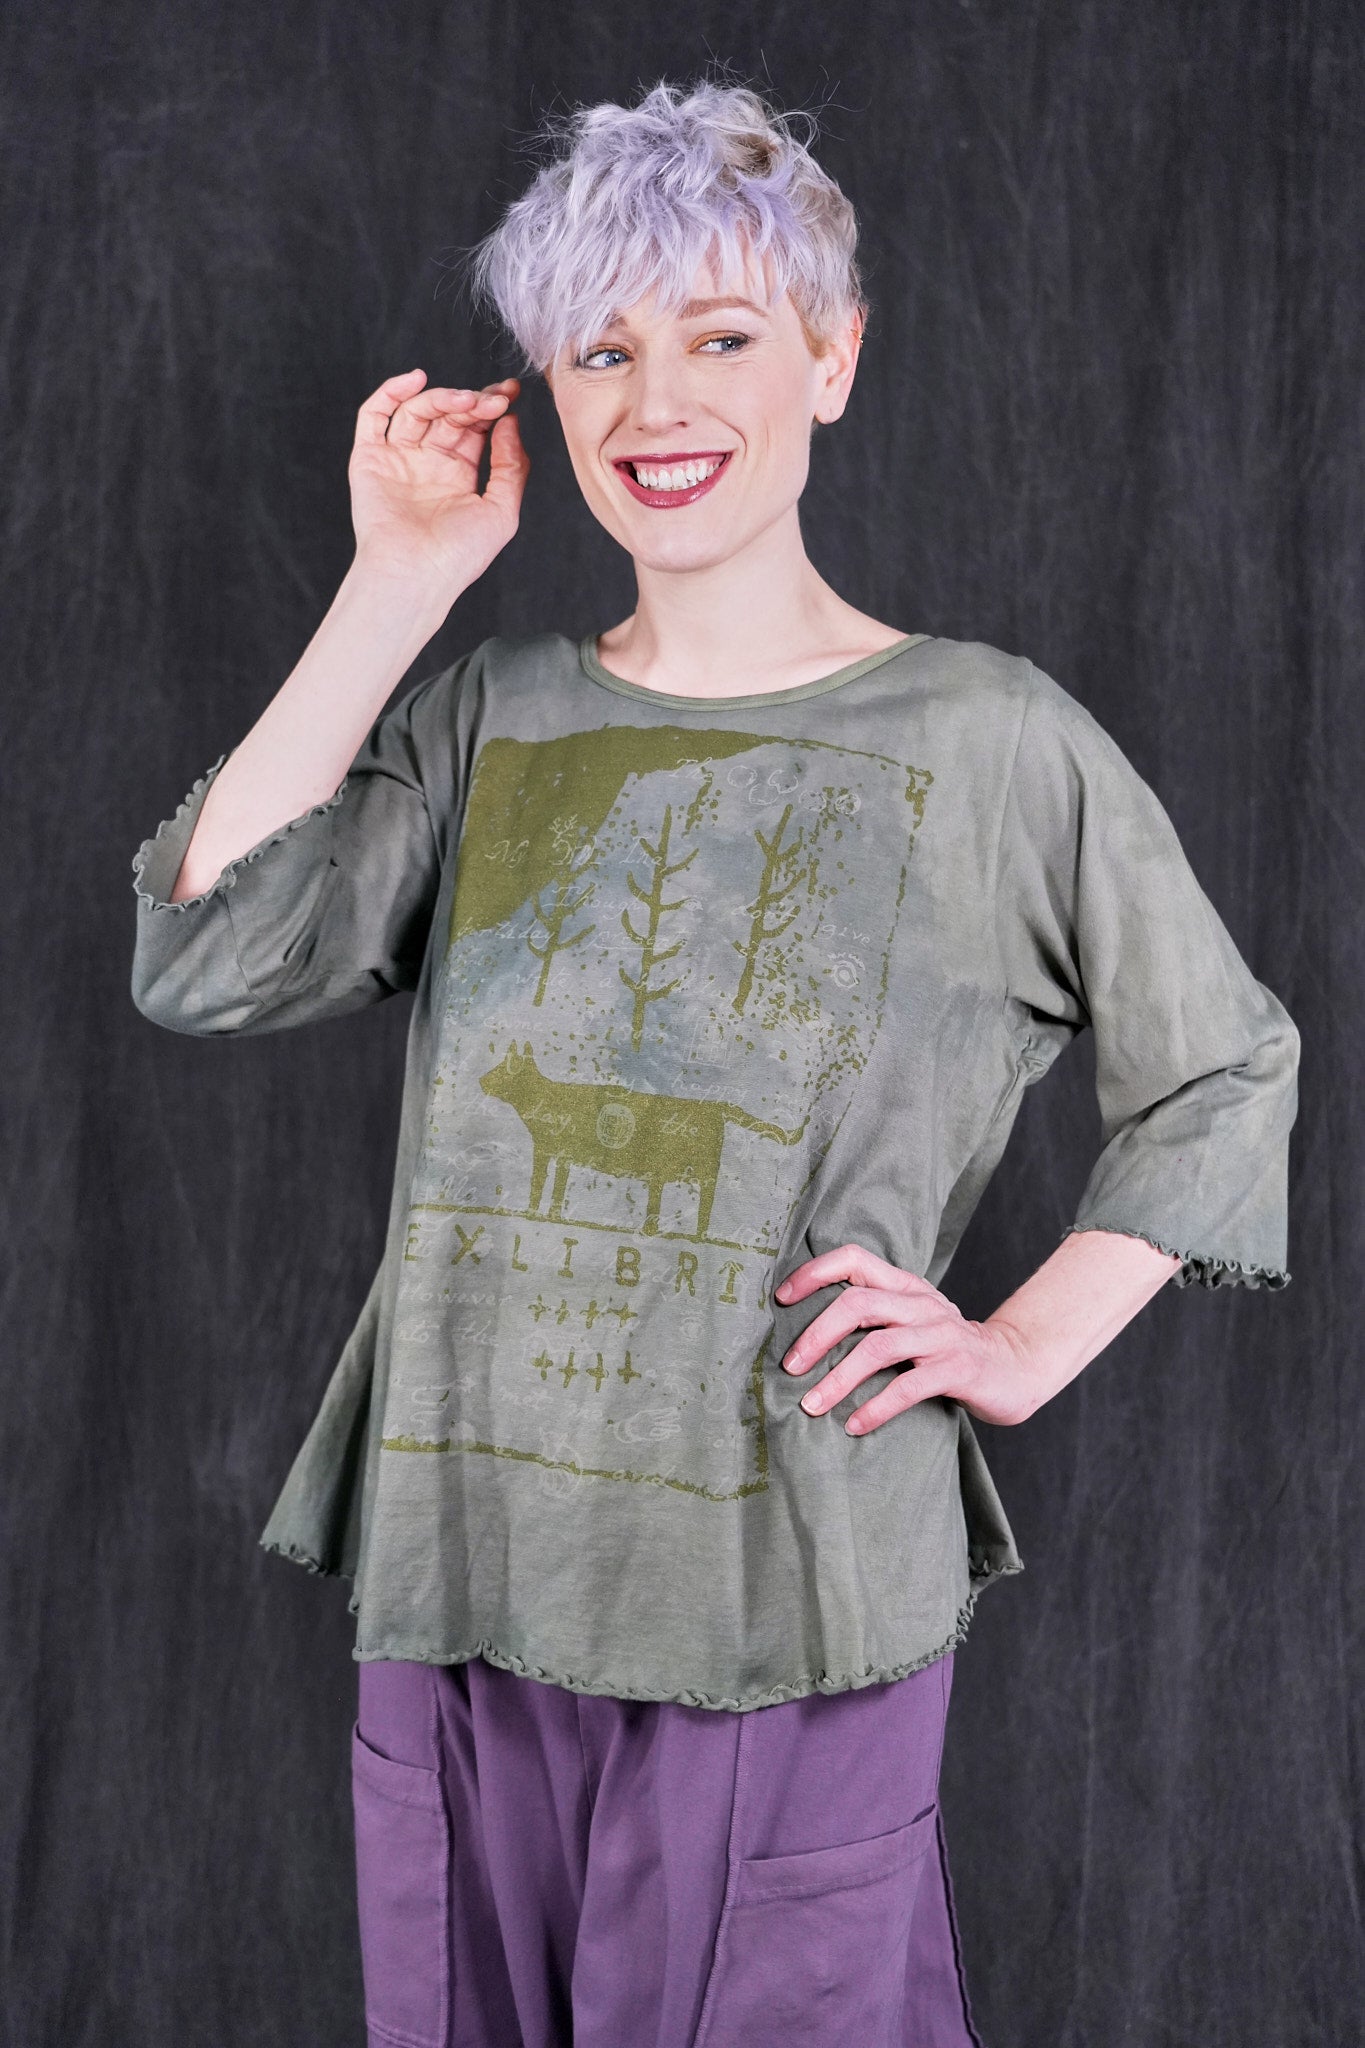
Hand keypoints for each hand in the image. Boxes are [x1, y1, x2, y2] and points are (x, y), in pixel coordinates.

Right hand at [347, 367, 529, 596]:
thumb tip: (510, 422)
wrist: (416, 576)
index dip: (491, 407)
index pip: (474, 428)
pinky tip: (415, 380)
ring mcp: (398, 459)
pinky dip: (390, 392)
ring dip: (442, 397)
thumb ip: (511, 466)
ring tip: (465, 400)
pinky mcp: (370, 460)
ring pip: (417, 410)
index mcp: (459, 475)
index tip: (510, 394)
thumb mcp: (502, 511)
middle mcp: (428, 463)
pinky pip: (374, 416)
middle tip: (493, 401)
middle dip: (473, 402)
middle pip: (448, 416)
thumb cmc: (459, 556)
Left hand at [774, 1242, 1039, 1434]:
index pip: (854, 1259)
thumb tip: (805, 1333)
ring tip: (811, 1406)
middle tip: (790, 1368)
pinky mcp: (958, 1369)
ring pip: (878, 1348)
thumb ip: (874, 1315)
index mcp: (905, 1286)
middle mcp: (922, 1304)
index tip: (781, 1298)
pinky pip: (908, 1388)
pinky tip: (854, 1426)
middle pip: (858, 1304)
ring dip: (838, 1380)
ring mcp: (941, 1335)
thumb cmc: (948, 1348)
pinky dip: (875, 1408)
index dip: (814, 1273)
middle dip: (816, 1335)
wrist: (1015, 1367)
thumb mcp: (913, 1319)